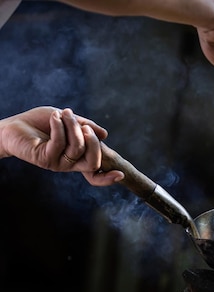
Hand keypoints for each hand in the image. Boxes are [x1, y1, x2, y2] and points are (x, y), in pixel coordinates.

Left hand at [0, 106, 123, 185]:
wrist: (13, 126)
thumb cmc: (40, 123)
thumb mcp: (68, 121)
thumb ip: (85, 126)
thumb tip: (105, 134)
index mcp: (77, 157)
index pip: (95, 173)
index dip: (108, 178)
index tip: (120, 174)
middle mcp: (69, 164)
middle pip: (93, 162)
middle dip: (93, 142)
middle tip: (84, 125)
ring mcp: (57, 163)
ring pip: (77, 148)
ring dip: (73, 127)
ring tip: (64, 113)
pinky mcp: (44, 159)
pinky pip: (59, 143)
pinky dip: (60, 127)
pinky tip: (54, 117)